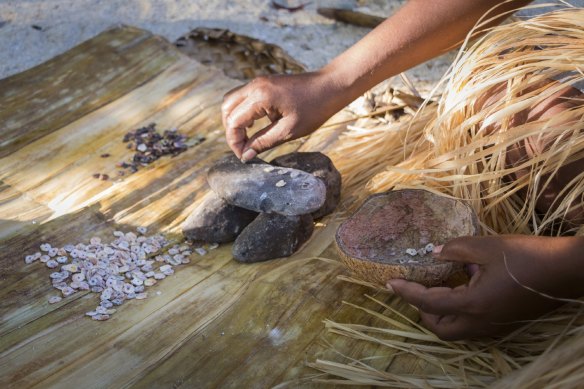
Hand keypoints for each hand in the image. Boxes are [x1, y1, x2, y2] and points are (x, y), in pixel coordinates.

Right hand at [221, 72, 345, 160]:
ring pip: (232, 100)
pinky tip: (254, 126)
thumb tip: (245, 155)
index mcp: (260, 96)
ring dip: (235, 120)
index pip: (234, 121)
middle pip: (227, 108)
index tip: (243, 156)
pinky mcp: (264, 83)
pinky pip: (243, 97)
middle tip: (243, 148)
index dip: (234, 141)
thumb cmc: (315, 108)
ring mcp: (258, 82)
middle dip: (231, 130)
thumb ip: (263, 142)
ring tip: (247, 139)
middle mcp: (255, 86)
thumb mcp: (289, 131)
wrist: (331, 86)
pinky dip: (243, 112)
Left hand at [388, 235, 583, 339]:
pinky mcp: (504, 322)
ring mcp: (494, 326)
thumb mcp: (486, 246)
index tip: (389, 283)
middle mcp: (481, 323)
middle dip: (423, 310)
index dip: (406, 292)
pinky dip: (459, 309)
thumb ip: (454, 250)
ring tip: (439, 283)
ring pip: (457, 329)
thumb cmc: (527, 256)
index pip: (428, 303)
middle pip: (440, 328)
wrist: (568, 271)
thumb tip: (433, 253)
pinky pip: (473, 323)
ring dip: (442, 311)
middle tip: (416, 287)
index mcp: (473, 305)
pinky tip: (464, 282)